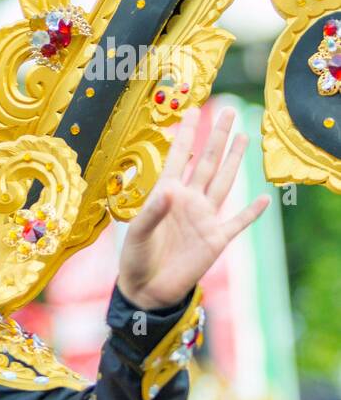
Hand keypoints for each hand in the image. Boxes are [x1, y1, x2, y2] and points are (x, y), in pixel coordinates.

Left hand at [118, 107, 269, 310]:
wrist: (146, 289)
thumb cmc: (135, 258)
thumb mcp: (137, 233)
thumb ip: (153, 212)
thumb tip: (170, 190)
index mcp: (166, 194)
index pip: (178, 158)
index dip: (186, 135)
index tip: (192, 111)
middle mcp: (188, 200)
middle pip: (206, 162)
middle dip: (216, 137)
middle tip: (227, 111)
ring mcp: (204, 218)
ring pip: (224, 182)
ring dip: (233, 161)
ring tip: (244, 137)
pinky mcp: (216, 239)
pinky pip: (238, 222)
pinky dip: (252, 212)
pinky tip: (264, 199)